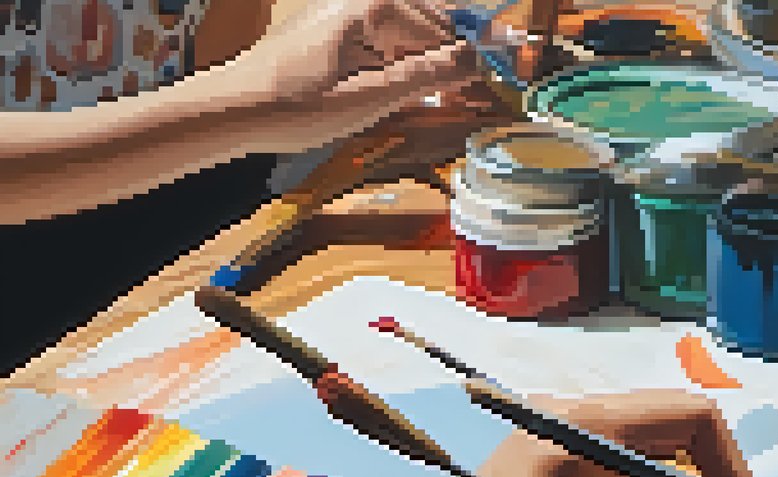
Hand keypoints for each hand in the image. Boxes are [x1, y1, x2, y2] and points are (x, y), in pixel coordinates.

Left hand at [227, 0, 483, 153]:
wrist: (231, 109)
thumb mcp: (372, 98)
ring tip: (433, 96)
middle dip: (447, 60)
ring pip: (404, 33)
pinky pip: (379, 37)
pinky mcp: (328, 26)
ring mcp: (341, 9)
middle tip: (467, 95)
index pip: (444, 32)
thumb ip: (428, 75)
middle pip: (427, 25)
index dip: (468, 64)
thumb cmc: (297, 107)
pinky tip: (392, 88)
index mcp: (374, 7)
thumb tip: (477, 59)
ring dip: (421, 64)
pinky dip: (395, 62)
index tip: (488, 89)